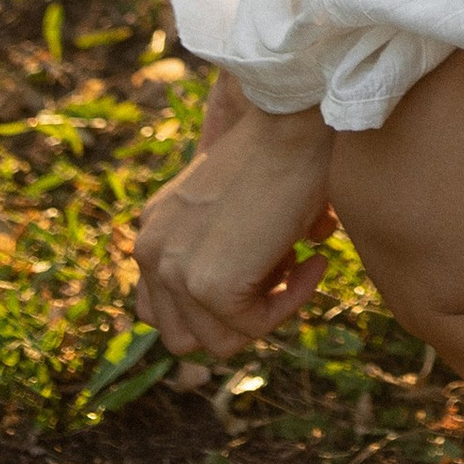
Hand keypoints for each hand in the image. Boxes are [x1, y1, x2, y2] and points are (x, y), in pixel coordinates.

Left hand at [134, 74, 336, 362]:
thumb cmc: (280, 150)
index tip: (267, 271)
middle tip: (282, 276)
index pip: (165, 309)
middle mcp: (150, 252)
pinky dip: (291, 302)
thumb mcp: (233, 204)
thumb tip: (264, 287)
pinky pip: (255, 326)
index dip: (217, 306)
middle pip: (183, 336)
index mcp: (153, 232)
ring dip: (266, 313)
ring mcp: (174, 271)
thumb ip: (225, 246)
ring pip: (219, 341)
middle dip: (236, 319)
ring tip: (300, 263)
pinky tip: (313, 261)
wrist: (292, 122)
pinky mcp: (209, 286)